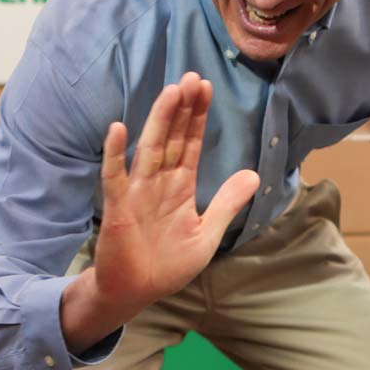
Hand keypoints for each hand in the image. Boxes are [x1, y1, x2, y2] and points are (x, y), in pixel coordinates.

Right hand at [90, 72, 260, 316]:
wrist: (136, 292)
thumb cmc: (168, 264)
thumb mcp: (207, 233)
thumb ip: (227, 203)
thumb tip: (254, 175)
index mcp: (179, 186)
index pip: (190, 143)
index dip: (197, 117)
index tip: (205, 88)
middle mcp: (158, 182)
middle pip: (171, 138)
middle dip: (182, 109)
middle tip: (192, 77)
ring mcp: (137, 192)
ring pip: (149, 149)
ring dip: (159, 121)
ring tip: (171, 92)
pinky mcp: (118, 208)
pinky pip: (115, 178)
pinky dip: (114, 154)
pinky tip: (118, 129)